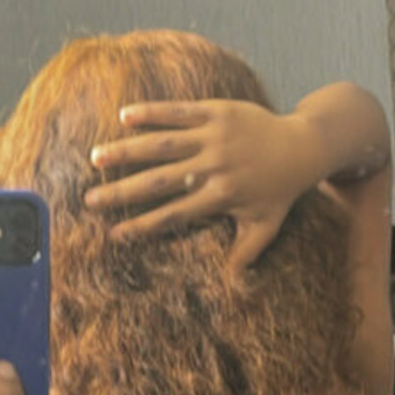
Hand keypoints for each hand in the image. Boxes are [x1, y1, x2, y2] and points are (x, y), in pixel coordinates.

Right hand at [83, 100, 322, 271]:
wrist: (303, 145)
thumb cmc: (281, 189)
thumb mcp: (266, 225)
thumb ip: (245, 252)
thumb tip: (228, 282)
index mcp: (222, 196)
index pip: (174, 215)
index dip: (143, 226)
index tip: (114, 234)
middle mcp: (215, 167)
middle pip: (160, 181)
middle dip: (122, 192)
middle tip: (90, 200)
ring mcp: (215, 137)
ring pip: (163, 144)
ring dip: (127, 150)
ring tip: (96, 157)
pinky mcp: (217, 111)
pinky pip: (179, 111)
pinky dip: (152, 112)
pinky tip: (124, 116)